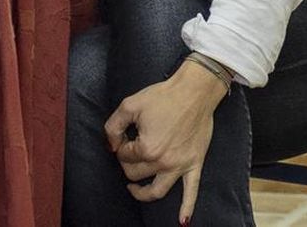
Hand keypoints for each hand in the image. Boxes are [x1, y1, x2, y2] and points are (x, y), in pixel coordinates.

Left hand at [103, 61, 228, 223]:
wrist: (194, 93)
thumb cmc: (162, 96)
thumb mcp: (129, 105)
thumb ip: (113, 126)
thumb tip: (111, 145)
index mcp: (147, 148)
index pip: (123, 156)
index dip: (120, 145)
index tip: (124, 135)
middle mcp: (163, 162)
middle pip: (137, 173)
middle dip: (128, 163)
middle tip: (128, 150)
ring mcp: (180, 166)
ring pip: (158, 191)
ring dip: (143, 193)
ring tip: (133, 189)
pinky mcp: (195, 165)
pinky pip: (191, 192)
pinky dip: (186, 209)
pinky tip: (181, 222)